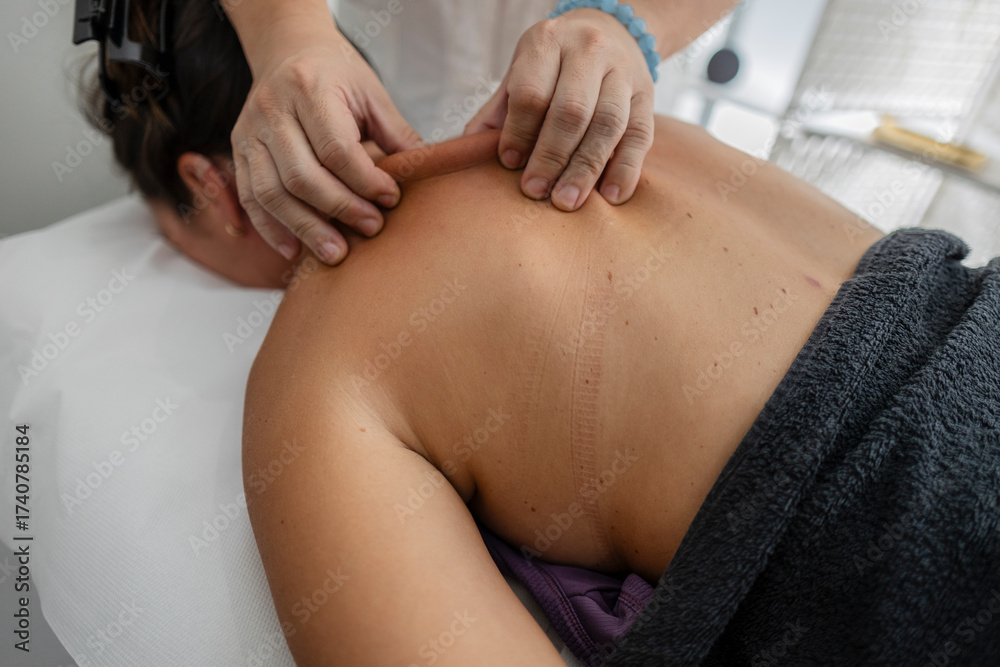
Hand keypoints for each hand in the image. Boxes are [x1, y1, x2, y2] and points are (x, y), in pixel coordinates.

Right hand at [232, 28, 421, 263]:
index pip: (336, 148)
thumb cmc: (337, 74)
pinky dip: (270, 228)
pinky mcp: (237, 150)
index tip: (391, 199)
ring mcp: (249, 131)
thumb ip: (397, 134)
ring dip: (305, 228)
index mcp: (310, 88)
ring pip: (271, 192)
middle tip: (372, 228)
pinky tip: (294, 250)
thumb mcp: (372, 93)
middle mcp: (272, 109)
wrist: (287, 48)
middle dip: (339, 209)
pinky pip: (250, 197)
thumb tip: (424, 177)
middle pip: (301, 175)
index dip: (366, 181)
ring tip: (336, 254)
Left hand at [465, 8, 654, 210]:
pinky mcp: (647, 97)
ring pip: (608, 124)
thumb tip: (469, 151)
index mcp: (548, 42)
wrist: (611, 30)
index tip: (509, 163)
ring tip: (567, 201)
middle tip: (536, 191)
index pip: (532, 92)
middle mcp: (589, 52)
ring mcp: (624, 73)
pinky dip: (625, 169)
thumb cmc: (554, 63)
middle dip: (551, 157)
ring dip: (586, 168)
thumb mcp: (521, 72)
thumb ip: (498, 111)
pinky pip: (640, 136)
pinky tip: (611, 196)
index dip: (519, 131)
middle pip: (571, 111)